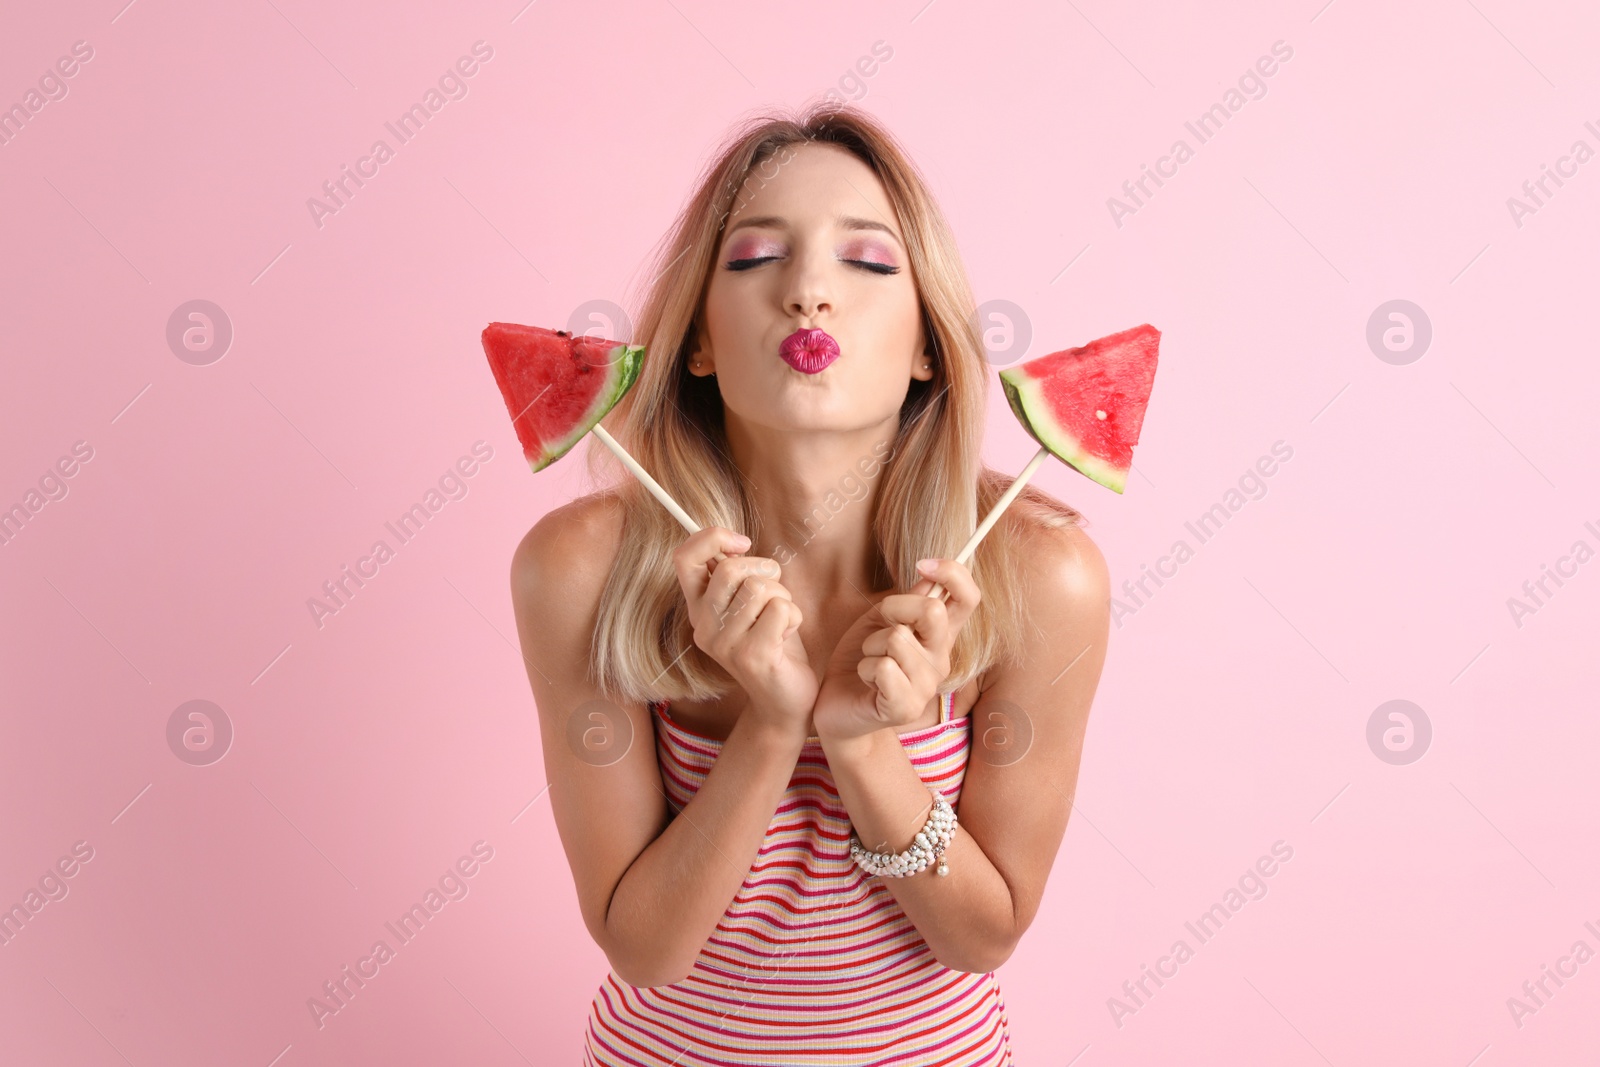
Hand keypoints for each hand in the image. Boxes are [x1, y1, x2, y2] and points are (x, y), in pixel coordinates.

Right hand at [671, 526, 815, 734]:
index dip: (713, 537)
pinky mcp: (752, 656)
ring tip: (781, 620)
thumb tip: (732, 541)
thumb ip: (736, 576)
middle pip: (731, 568)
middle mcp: (703, 626)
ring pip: (760, 588)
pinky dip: (794, 616)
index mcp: (698, 608)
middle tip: (774, 590)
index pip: (684, 558)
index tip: (742, 543)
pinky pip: (781, 609)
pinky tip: (787, 636)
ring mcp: (725, 644)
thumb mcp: (748, 603)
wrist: (784, 699)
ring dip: (783, 597)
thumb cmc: (771, 642)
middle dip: (765, 569)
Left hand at [813, 558, 981, 741]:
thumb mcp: (881, 620)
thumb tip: (931, 576)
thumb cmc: (862, 658)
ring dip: (871, 645)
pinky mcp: (906, 707)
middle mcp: (940, 659)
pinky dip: (865, 667)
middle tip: (879, 626)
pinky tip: (868, 680)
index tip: (922, 563)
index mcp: (939, 635)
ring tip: (870, 661)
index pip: (968, 597)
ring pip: (897, 639)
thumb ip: (908, 601)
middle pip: (932, 612)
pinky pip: (884, 668)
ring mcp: (926, 686)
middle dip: (894, 607)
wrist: (838, 704)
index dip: (952, 572)